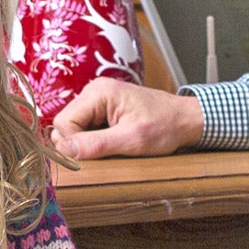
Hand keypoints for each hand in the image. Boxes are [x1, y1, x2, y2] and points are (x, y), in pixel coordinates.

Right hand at [49, 79, 203, 158]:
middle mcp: (94, 91)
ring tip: (114, 145)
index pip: (63, 122)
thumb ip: (96, 144)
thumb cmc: (165, 126)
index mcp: (98, 92)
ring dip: (89, 142)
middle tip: (106, 151)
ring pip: (75, 128)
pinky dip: (96, 139)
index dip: (71, 144)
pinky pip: (87, 127)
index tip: (92, 157)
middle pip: (66, 124)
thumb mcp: (131, 140)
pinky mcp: (104, 108)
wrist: (186, 119)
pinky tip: (114, 141)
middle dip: (80, 143)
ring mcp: (99, 99)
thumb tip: (64, 150)